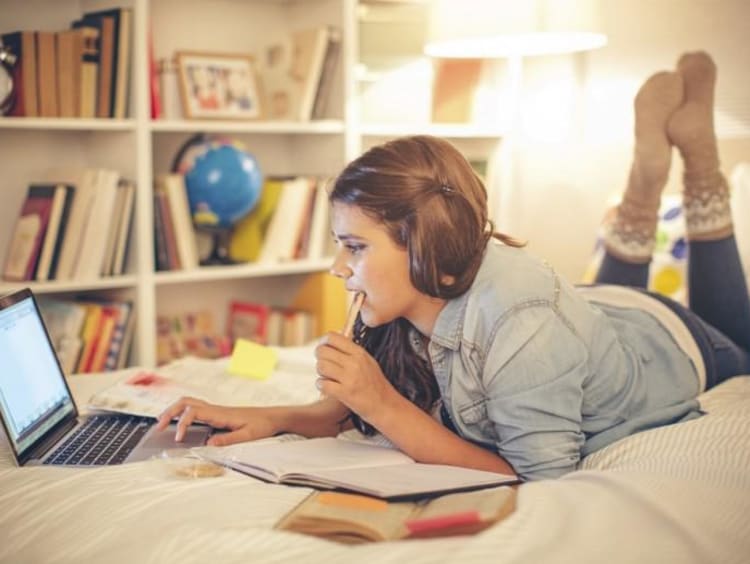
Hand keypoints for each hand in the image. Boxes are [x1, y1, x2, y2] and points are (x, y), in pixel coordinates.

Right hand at [156, 397, 278, 445]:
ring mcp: (216, 410)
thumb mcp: (248, 436)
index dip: (182, 424)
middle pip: (186, 402)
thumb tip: (208, 444)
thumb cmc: (262, 425)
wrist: (273, 417)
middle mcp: (215, 409)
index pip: (193, 412)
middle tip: (158, 426)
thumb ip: (229, 439)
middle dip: (170, 412)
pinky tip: (180, 422)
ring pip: (189, 402)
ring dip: (174, 410)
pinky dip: (183, 412)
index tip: (177, 439)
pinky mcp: (218, 413)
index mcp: (220, 414)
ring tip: (162, 422)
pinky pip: (196, 408)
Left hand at [314, 332, 396, 423]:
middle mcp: (354, 362)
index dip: (323, 342)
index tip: (324, 349)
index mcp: (359, 352)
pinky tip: (328, 387)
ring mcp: (349, 378)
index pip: (332, 337)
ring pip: (320, 366)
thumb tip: (330, 342)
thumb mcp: (368, 361)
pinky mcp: (344, 393)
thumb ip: (351, 351)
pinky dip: (321, 385)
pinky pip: (321, 383)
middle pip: (322, 351)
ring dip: (321, 372)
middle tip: (325, 365)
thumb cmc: (375, 384)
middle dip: (320, 358)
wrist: (385, 405)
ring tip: (328, 377)